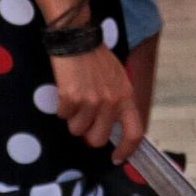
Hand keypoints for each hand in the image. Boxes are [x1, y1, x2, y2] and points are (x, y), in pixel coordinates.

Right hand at [53, 43, 142, 165]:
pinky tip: (65, 91)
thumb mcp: (117, 78)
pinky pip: (63, 116)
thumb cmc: (96, 58)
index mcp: (126, 97)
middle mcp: (111, 102)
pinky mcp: (71, 97)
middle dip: (88, 134)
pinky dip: (61, 107)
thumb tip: (111, 128)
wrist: (76, 38)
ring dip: (73, 119)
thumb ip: (118, 102)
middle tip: (84, 120)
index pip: (134, 132)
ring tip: (74, 99)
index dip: (126, 150)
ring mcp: (91, 101)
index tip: (116, 157)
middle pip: (98, 139)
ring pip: (77, 130)